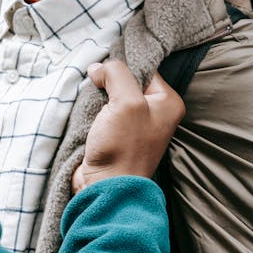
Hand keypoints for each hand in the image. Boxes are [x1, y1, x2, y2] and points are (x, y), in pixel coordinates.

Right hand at [72, 60, 184, 191]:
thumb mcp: (126, 101)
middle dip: (107, 82)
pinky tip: (84, 112)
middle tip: (93, 83)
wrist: (106, 187)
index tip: (103, 68)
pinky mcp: (116, 136)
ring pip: (112, 97)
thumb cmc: (124, 148)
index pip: (145, 68)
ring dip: (97, 97)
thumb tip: (98, 68)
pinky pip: (103, 114)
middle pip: (127, 82)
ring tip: (87, 100)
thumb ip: (116, 74)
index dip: (122, 65)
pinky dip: (92, 111)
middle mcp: (155, 113)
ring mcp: (135, 126)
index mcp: (168, 103)